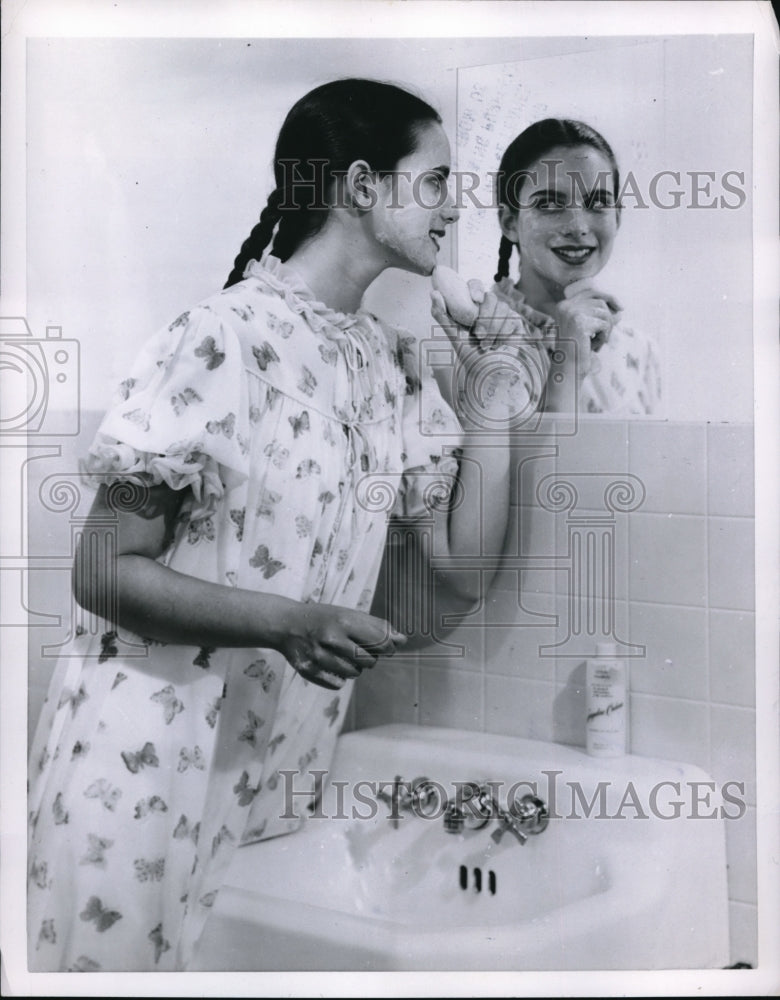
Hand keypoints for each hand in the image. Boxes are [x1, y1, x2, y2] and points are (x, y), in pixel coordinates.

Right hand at [278, 602, 405, 689]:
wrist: (286, 624)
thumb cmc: (324, 618)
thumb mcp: (349, 614)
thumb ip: (376, 627)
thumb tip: (402, 640)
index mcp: (344, 621)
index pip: (382, 642)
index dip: (388, 647)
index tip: (384, 646)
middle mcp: (331, 639)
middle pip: (370, 662)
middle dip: (370, 657)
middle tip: (356, 647)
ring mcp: (319, 657)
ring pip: (355, 674)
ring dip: (354, 666)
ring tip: (341, 654)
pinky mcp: (309, 672)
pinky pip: (339, 684)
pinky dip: (339, 676)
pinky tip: (330, 663)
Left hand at [431, 287, 550, 357]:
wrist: (490, 374)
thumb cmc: (471, 357)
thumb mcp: (453, 336)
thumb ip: (441, 315)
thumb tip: (434, 293)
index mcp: (473, 308)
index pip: (476, 286)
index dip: (476, 288)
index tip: (475, 299)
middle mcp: (489, 309)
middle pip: (491, 297)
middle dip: (484, 318)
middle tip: (478, 335)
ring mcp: (505, 315)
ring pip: (503, 308)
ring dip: (493, 329)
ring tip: (486, 345)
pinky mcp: (516, 323)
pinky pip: (512, 319)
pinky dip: (503, 334)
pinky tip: (498, 345)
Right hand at [557, 279, 621, 353]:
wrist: (568, 370)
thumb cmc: (577, 352)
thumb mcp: (590, 332)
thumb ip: (601, 319)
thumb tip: (619, 312)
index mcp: (563, 306)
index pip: (590, 293)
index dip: (608, 298)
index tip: (621, 308)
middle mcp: (566, 306)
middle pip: (599, 302)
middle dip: (608, 318)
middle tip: (606, 336)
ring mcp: (572, 313)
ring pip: (604, 312)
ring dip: (607, 329)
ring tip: (598, 343)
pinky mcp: (580, 322)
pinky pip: (604, 324)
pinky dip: (604, 337)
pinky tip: (595, 347)